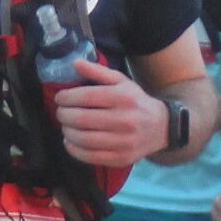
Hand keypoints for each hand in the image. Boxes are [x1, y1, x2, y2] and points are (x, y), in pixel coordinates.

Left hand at [50, 57, 166, 168]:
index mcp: (122, 97)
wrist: (161, 127)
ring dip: (67, 132)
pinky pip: (90, 156)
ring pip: (84, 139)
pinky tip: (70, 141)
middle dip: (64, 115)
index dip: (67, 98)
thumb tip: (75, 63)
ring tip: (65, 126)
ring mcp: (123, 141)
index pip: (86, 97)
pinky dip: (74, 149)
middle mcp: (124, 120)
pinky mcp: (121, 158)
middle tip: (60, 112)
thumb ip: (97, 71)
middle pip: (82, 119)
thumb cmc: (135, 102)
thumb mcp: (120, 81)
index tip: (59, 98)